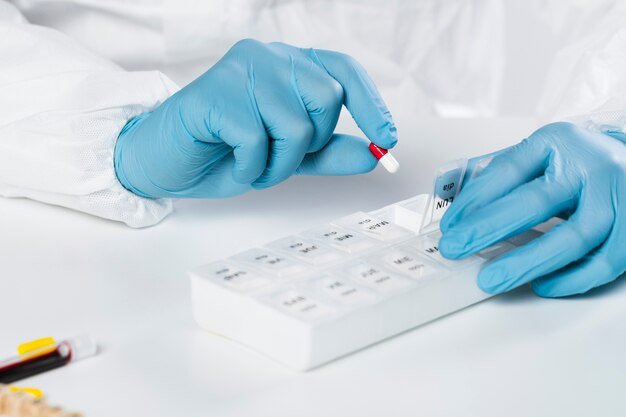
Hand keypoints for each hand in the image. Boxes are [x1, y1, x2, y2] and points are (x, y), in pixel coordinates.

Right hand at [114, 39, 396, 197]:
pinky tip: (231, 159)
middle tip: (276, 158)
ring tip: (251, 161)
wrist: (165, 160)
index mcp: (287, 65)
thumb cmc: (224, 152)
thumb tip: (372, 152)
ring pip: (297, 125)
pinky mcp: (216, 92)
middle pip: (327, 98)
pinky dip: (251, 167)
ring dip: (278, 163)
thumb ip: (328, 153)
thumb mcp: (286, 157)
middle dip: (309, 145)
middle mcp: (268, 57)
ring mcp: (241, 70)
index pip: (343, 71)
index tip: (387, 139)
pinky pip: (259, 141)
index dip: (371, 104)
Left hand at [439, 122, 625, 296]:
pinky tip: (542, 285)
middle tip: (455, 248)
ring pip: (572, 238)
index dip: (475, 200)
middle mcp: (591, 166)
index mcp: (559, 142)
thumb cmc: (582, 162)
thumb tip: (462, 208)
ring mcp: (618, 196)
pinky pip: (605, 262)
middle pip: (535, 203)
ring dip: (526, 263)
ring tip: (491, 279)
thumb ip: (506, 174)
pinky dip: (571, 279)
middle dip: (487, 230)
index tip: (451, 225)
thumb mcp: (544, 154)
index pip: (508, 170)